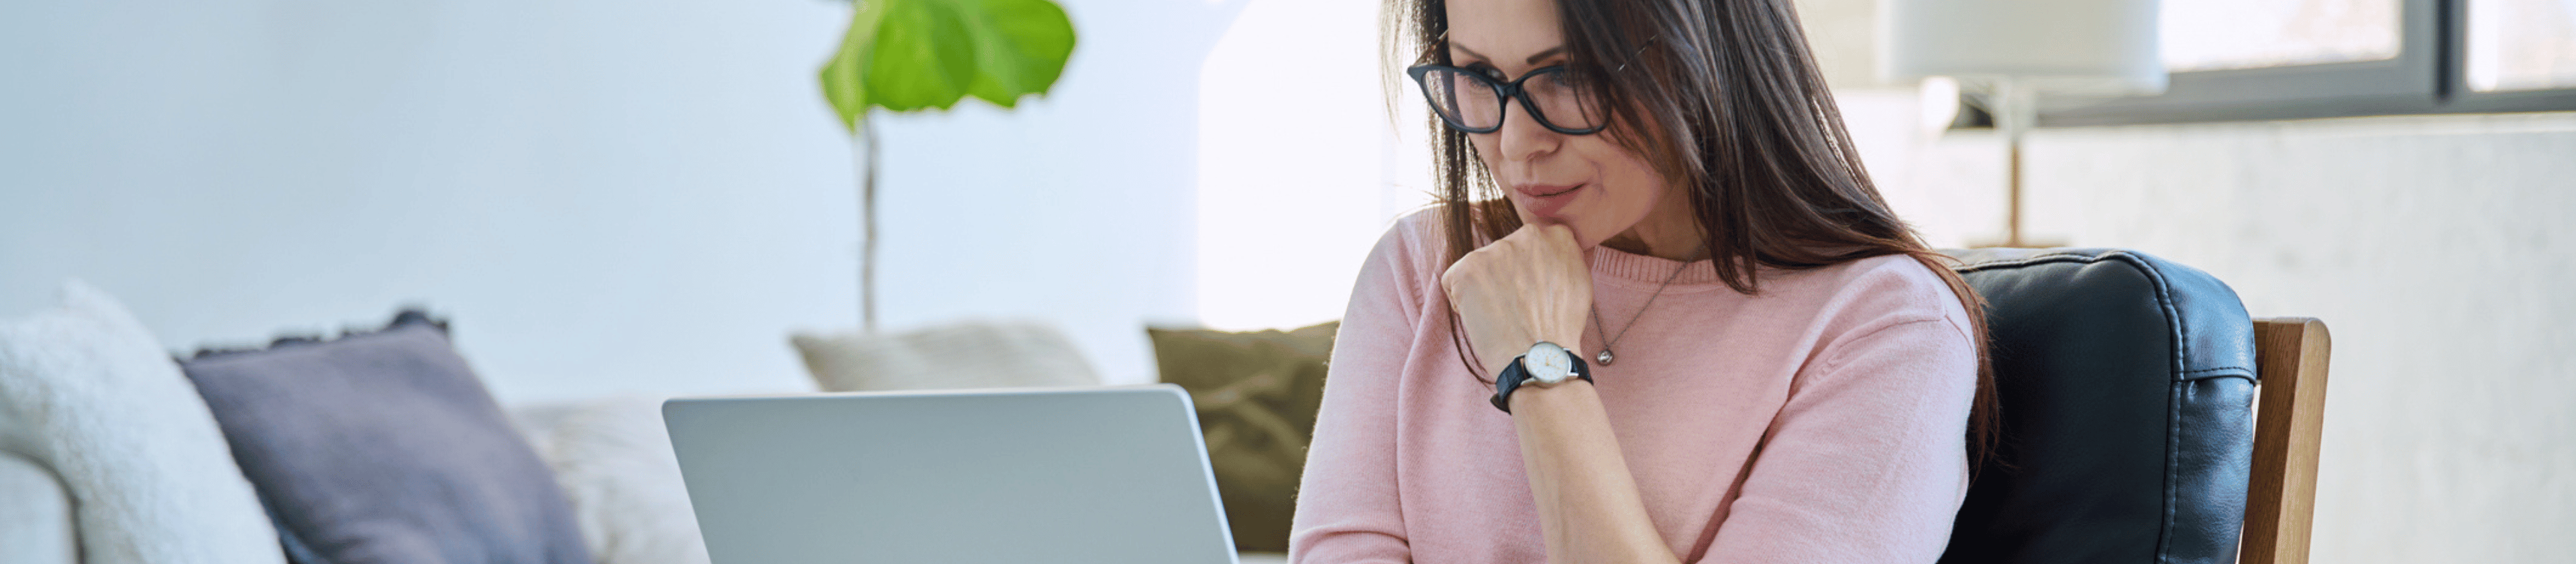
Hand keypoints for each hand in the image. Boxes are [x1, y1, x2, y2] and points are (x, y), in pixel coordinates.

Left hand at [1439, 223, 1591, 377]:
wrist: (1540, 357)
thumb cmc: (1559, 329)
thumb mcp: (1580, 282)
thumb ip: (1564, 258)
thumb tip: (1550, 253)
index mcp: (1556, 236)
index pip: (1530, 245)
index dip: (1527, 272)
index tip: (1531, 293)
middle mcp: (1527, 236)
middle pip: (1504, 254)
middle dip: (1504, 277)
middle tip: (1515, 307)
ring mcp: (1496, 250)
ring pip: (1479, 267)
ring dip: (1484, 288)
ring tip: (1501, 316)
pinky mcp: (1468, 267)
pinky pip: (1453, 280)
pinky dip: (1461, 300)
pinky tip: (1482, 319)